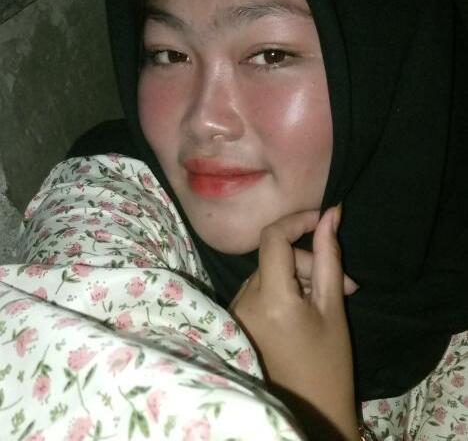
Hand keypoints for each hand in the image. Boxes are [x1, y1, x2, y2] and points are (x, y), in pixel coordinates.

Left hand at [229, 207, 359, 440]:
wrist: (310, 412)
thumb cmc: (329, 364)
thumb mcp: (333, 307)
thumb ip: (329, 258)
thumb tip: (331, 215)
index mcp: (271, 299)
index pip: (272, 237)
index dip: (297, 221)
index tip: (323, 220)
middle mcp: (245, 301)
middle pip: (274, 257)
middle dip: (307, 260)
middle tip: (343, 283)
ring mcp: (236, 312)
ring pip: (267, 272)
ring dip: (296, 275)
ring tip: (324, 300)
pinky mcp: (235, 321)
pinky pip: (258, 289)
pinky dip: (281, 288)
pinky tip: (303, 308)